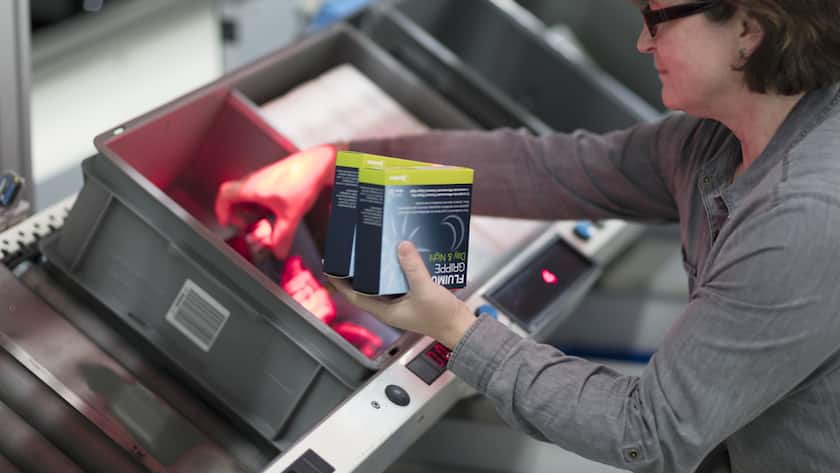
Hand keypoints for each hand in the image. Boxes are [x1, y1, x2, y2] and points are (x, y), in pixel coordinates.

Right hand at [215, 145, 336, 258]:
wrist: (318, 163)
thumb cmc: (303, 179)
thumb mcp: (291, 215)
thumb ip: (282, 236)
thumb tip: (278, 250)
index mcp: (252, 187)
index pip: (224, 195)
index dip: (221, 209)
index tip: (226, 221)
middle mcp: (255, 179)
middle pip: (234, 195)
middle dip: (237, 212)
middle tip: (244, 223)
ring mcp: (264, 176)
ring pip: (247, 191)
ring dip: (249, 206)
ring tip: (260, 217)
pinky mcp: (274, 175)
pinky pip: (259, 188)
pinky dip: (260, 200)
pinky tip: (273, 208)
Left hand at [328, 241, 475, 348]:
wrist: (461, 327)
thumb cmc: (441, 318)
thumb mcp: (424, 290)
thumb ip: (413, 268)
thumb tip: (401, 246)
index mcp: (385, 311)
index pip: (354, 296)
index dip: (340, 282)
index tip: (330, 267)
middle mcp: (389, 307)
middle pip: (367, 286)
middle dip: (358, 270)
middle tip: (352, 250)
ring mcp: (401, 301)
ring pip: (383, 282)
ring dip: (378, 266)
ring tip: (373, 247)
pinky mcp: (412, 296)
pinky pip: (399, 279)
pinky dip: (398, 267)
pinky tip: (400, 254)